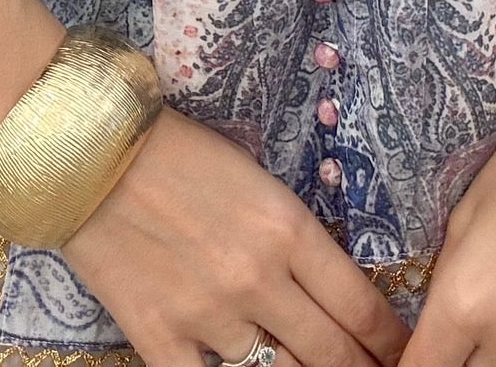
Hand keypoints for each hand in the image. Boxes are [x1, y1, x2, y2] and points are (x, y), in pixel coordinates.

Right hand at [61, 105, 411, 366]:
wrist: (91, 150)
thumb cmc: (179, 150)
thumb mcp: (256, 179)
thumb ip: (292, 237)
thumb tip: (327, 290)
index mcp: (288, 230)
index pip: (361, 308)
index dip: (391, 344)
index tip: (403, 356)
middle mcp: (258, 280)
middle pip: (332, 355)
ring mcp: (209, 315)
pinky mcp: (159, 337)